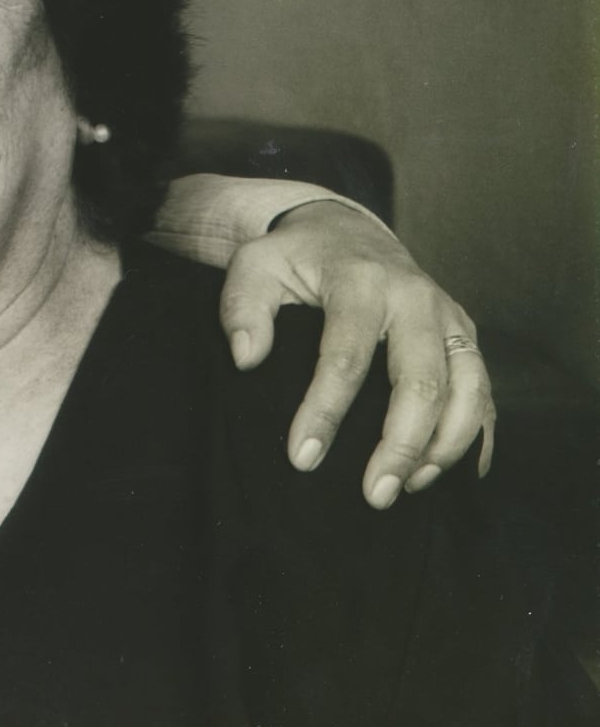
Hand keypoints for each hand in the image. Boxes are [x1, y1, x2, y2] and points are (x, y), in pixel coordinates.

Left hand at [218, 200, 494, 509]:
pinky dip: (479, 435)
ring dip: (444, 446)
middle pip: (422, 381)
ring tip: (409, 487)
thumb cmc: (294, 258)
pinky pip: (486, 392)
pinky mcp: (466, 337)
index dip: (324, 410)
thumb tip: (246, 358)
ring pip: (470, 389)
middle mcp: (417, 299)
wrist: (347, 231)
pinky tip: (456, 473)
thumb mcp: (253, 265)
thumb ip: (241, 307)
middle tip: (376, 495)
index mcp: (361, 281)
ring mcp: (449, 318)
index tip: (302, 458)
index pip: (345, 355)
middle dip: (400, 444)